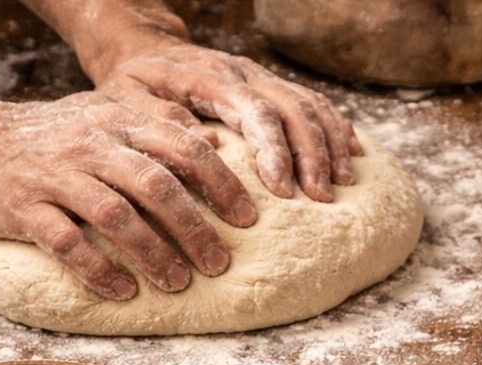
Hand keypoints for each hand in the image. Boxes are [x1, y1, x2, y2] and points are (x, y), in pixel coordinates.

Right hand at [0, 91, 256, 299]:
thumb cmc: (56, 136)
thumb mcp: (107, 116)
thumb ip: (159, 125)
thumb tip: (217, 141)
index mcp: (120, 122)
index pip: (185, 148)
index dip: (222, 184)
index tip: (249, 219)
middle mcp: (92, 145)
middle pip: (156, 186)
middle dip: (195, 229)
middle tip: (220, 264)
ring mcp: (56, 175)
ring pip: (115, 216)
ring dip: (153, 254)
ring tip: (179, 283)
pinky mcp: (22, 206)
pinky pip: (65, 242)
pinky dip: (97, 269)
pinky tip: (123, 292)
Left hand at [95, 43, 361, 202]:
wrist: (146, 49)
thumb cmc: (134, 83)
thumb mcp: (128, 99)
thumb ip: (163, 119)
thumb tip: (210, 143)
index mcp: (211, 77)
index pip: (255, 110)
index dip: (274, 149)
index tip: (282, 189)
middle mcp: (245, 74)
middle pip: (293, 109)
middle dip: (312, 155)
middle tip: (321, 198)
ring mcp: (264, 78)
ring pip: (310, 106)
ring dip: (331, 145)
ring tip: (342, 184)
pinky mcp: (274, 86)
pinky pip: (317, 103)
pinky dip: (338, 128)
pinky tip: (353, 155)